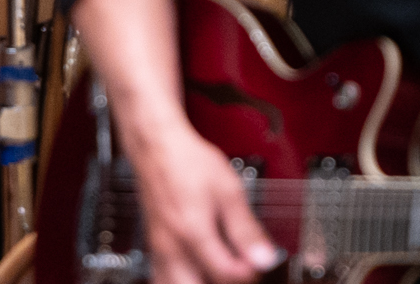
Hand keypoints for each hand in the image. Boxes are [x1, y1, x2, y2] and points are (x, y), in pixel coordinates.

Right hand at [129, 118, 283, 283]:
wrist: (159, 148)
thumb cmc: (190, 163)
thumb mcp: (229, 191)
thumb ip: (246, 228)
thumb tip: (265, 257)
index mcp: (194, 234)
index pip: (226, 274)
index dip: (250, 271)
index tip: (259, 259)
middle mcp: (172, 248)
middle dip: (223, 282)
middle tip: (240, 267)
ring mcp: (159, 250)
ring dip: (199, 283)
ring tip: (219, 269)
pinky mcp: (154, 247)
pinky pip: (162, 277)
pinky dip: (180, 280)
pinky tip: (195, 271)